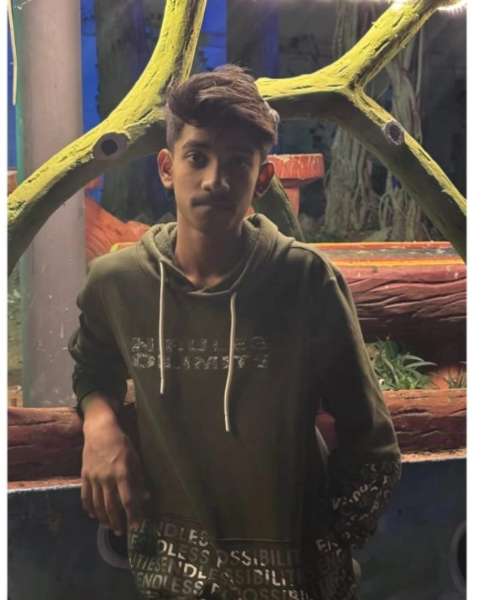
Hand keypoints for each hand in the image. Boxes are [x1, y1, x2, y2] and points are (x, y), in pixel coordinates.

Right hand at [80, 396, 148, 534]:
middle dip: (117, 522)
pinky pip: (85, 497)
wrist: (99, 430)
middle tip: (121, 532)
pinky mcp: (84, 476)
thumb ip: (139, 479)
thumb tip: (145, 497)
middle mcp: (107, 478)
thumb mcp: (135, 458)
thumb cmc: (121, 443)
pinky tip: (93, 515)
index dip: (133, 515)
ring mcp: (93, 478)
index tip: (137, 527)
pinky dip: (89, 509)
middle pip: (111, 507)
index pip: (128, 499)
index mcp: (122, 473)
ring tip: (110, 526)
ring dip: (103, 519)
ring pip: (97, 505)